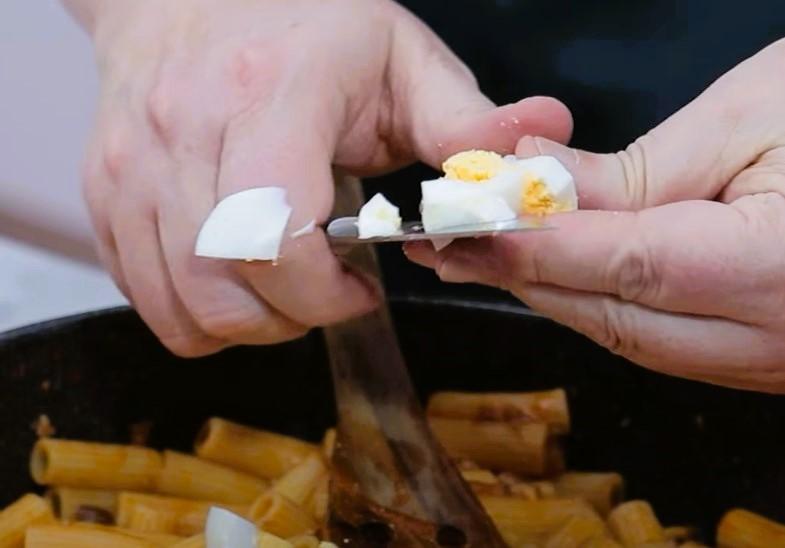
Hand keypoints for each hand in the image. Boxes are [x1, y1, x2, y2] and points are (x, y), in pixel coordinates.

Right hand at [74, 0, 571, 355]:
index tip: (360, 288)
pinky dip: (194, 310)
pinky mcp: (104, 195)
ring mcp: (132, 169)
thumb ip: (466, 120)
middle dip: (290, 318)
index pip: (277, 237)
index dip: (325, 294)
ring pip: (179, 307)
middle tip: (324, 290)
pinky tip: (232, 273)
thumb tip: (541, 144)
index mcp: (271, 98)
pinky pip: (144, 296)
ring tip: (280, 282)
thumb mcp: (399, 59)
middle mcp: (184, 134)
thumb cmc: (302, 25)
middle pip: (225, 290)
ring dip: (244, 321)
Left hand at [406, 38, 784, 392]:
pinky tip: (555, 277)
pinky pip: (657, 339)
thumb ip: (637, 171)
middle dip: (523, 279)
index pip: (627, 266)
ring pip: (628, 337)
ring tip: (483, 260)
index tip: (464, 230)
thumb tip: (537, 183)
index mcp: (777, 271)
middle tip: (451, 246)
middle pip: (615, 315)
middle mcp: (771, 337)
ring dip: (551, 295)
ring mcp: (766, 359)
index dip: (536, 249)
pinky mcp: (757, 356)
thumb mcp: (750, 120)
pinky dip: (597, 306)